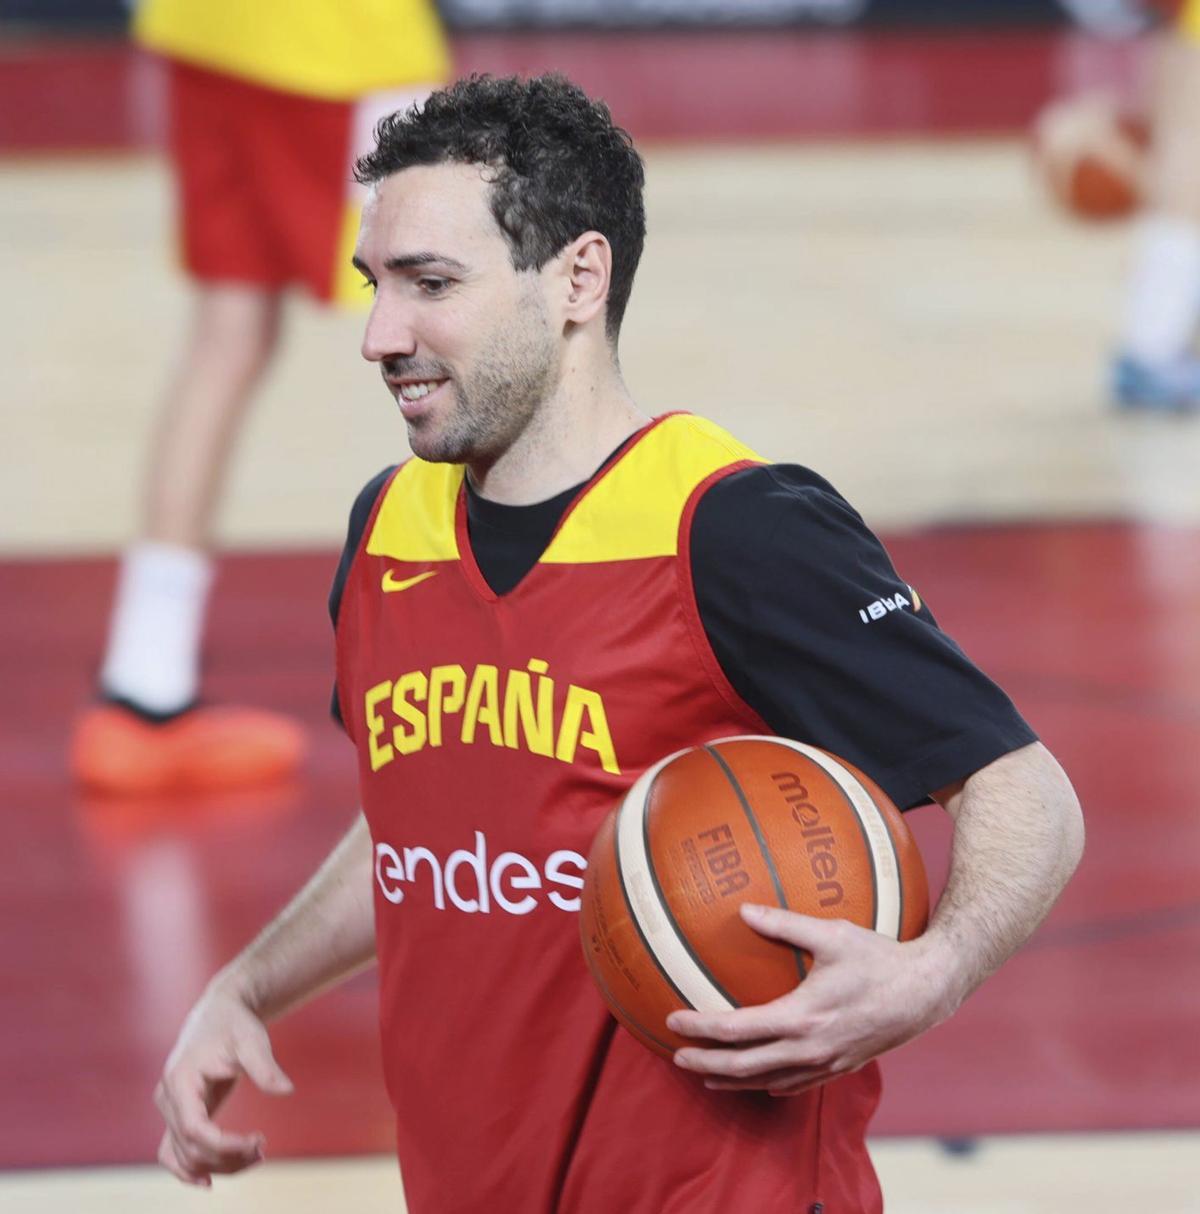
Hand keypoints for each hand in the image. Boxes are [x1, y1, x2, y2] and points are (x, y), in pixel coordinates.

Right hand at [154, 981, 293, 1186]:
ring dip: (216, 1165)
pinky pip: (175, 1151)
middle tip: (263, 1149)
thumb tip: (286, 1090)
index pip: (193, 1128)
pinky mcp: (178, 1113)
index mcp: (180, 1079)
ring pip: (183, 1155)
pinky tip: (210, 1181)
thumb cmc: (235, 1023)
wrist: (219, 1011)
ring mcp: (168, 1108)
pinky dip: (190, 1169)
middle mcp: (167, 1098)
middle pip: (189, 1147)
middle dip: (227, 1157)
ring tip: (255, 1157)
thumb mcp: (253, 1040)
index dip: (224, 1145)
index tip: (257, 1142)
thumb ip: (265, 1067)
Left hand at [666, 903, 958, 1095]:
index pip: (736, 1030)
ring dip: (730, 1078)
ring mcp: (823, 1065)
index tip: (671, 1020)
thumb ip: (784, 923)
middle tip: (674, 1054)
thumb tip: (743, 909)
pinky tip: (753, 1079)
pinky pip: (791, 1085)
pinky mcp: (837, 1069)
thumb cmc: (878, 959)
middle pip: (742, 1066)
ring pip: (765, 1082)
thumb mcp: (832, 933)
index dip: (699, 1028)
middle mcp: (809, 1050)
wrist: (925, 994)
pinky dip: (763, 1084)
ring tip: (703, 1071)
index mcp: (801, 1018)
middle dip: (704, 1062)